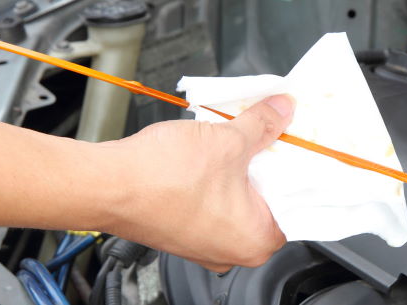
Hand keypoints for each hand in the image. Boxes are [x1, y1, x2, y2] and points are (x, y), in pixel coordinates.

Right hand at [98, 95, 293, 271]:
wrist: (105, 185)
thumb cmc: (161, 179)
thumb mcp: (228, 140)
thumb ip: (264, 124)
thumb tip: (281, 111)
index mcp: (256, 240)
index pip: (298, 206)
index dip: (301, 170)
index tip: (300, 147)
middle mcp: (232, 252)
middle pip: (268, 202)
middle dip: (269, 166)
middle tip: (271, 135)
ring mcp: (205, 246)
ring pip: (237, 202)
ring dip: (240, 171)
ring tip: (239, 140)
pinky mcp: (182, 233)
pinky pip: (212, 205)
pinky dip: (217, 181)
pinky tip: (212, 154)